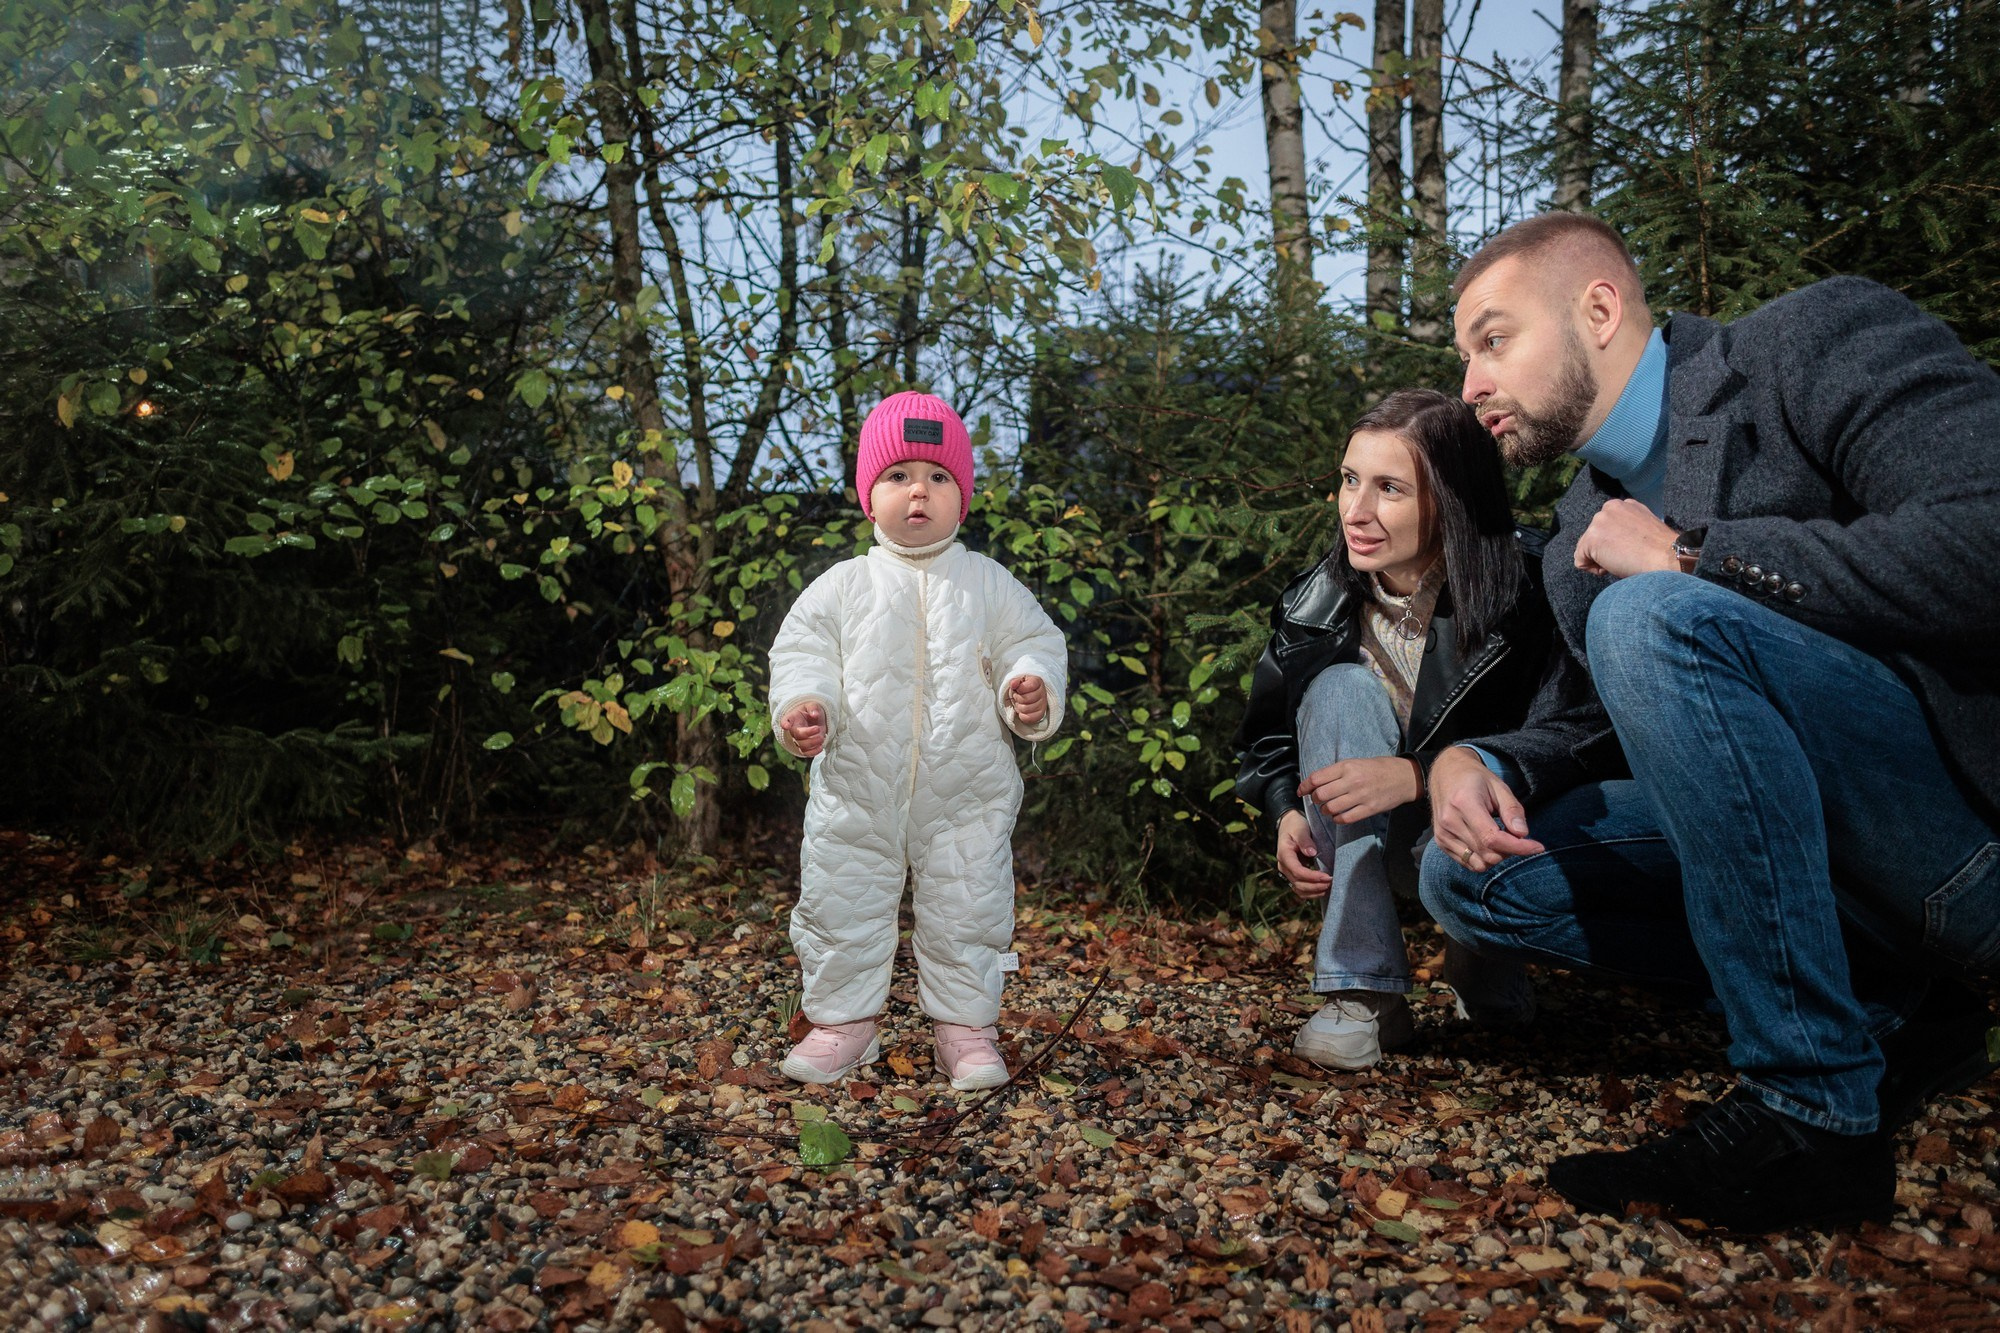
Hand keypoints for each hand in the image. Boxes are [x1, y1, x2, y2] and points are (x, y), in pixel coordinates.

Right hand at [780, 702, 826, 756]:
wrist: (815, 720)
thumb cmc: (811, 711)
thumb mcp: (813, 705)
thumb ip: (813, 708)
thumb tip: (815, 714)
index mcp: (792, 718)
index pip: (785, 720)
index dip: (785, 723)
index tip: (786, 726)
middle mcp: (793, 729)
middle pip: (797, 735)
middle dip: (808, 733)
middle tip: (818, 728)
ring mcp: (798, 740)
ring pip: (801, 746)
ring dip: (812, 743)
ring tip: (822, 738)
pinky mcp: (804, 747)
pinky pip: (806, 753)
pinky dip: (813, 752)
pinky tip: (821, 747)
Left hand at [1007, 675, 1047, 725]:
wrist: (1028, 695)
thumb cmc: (1022, 688)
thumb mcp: (1018, 682)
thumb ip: (1015, 681)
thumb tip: (1013, 684)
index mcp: (1038, 682)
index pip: (1030, 686)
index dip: (1020, 689)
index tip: (1018, 689)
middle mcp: (1043, 692)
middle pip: (1026, 699)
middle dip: (1018, 698)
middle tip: (1018, 697)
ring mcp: (1043, 704)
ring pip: (1026, 709)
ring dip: (1019, 707)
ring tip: (1020, 703)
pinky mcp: (1041, 714)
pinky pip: (1029, 718)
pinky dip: (1022, 716)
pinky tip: (1022, 711)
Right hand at [1276, 810, 1331, 898]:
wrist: (1289, 825)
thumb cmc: (1295, 826)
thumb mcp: (1300, 829)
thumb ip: (1305, 841)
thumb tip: (1312, 853)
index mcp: (1284, 854)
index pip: (1297, 871)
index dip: (1312, 876)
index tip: (1327, 876)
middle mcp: (1283, 866)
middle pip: (1298, 883)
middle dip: (1315, 886)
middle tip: (1331, 882)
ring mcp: (1287, 872)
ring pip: (1298, 889)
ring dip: (1313, 891)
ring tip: (1328, 888)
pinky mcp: (1293, 874)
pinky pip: (1300, 888)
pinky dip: (1311, 892)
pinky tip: (1322, 890)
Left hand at [1297, 756, 1420, 824]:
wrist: (1403, 777)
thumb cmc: (1377, 768)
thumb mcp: (1355, 763)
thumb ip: (1336, 772)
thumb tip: (1314, 783)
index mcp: (1347, 766)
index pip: (1317, 778)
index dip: (1305, 786)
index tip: (1302, 791)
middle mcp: (1352, 781)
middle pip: (1321, 794)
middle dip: (1316, 799)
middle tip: (1319, 800)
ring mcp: (1361, 796)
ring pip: (1331, 808)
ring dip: (1325, 810)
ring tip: (1328, 808)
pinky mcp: (1369, 809)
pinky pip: (1345, 818)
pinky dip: (1337, 819)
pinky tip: (1338, 815)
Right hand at [1428, 747, 1544, 872]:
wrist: (1445, 773)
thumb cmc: (1475, 778)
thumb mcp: (1499, 786)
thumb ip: (1512, 810)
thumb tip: (1522, 834)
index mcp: (1464, 803)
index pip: (1492, 838)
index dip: (1518, 847)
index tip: (1538, 846)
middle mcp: (1449, 822)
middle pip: (1488, 854)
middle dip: (1510, 851)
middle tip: (1517, 836)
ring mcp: (1443, 834)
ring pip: (1479, 864)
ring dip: (1497, 857)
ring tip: (1501, 839)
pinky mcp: (1441, 842)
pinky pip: (1468, 863)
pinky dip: (1484, 859)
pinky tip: (1488, 843)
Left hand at [1574, 498, 1678, 578]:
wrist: (1668, 557)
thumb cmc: (1660, 550)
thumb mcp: (1641, 529)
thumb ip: (1625, 528)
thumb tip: (1614, 541)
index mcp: (1623, 505)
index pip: (1605, 527)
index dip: (1614, 544)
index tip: (1629, 550)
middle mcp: (1609, 508)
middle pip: (1593, 536)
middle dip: (1605, 551)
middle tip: (1625, 558)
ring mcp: (1599, 521)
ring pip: (1585, 548)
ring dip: (1600, 560)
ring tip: (1620, 562)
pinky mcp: (1592, 538)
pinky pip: (1579, 560)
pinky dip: (1592, 569)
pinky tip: (1610, 568)